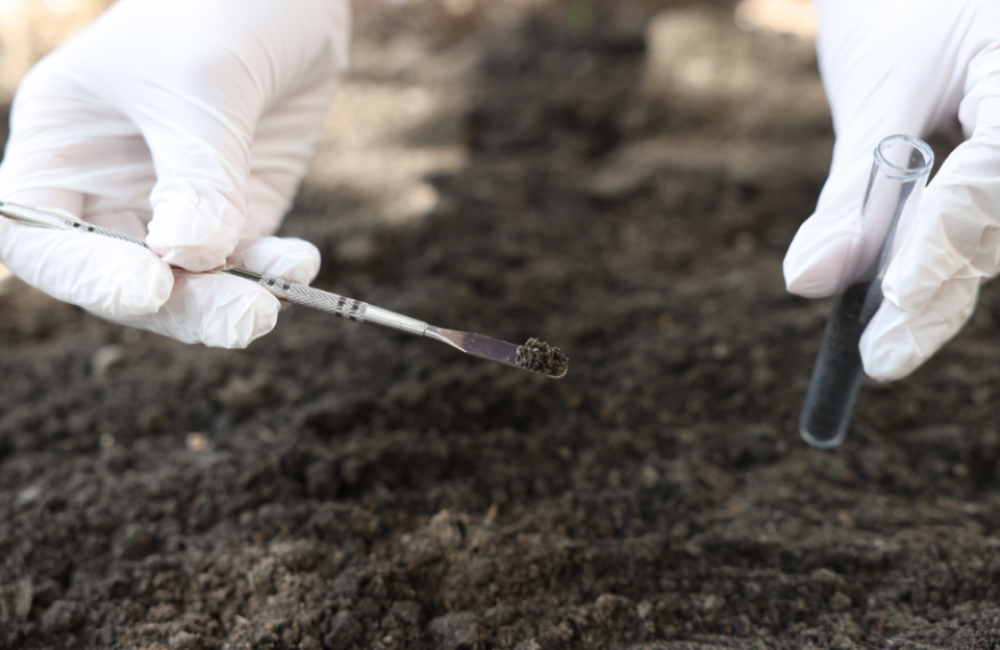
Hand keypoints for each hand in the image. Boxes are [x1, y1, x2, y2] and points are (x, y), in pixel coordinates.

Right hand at [0, 0, 349, 346]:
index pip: (40, 237)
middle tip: (242, 317)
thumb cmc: (223, 9)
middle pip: (121, 276)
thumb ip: (196, 172)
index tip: (147, 288)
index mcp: (61, 148)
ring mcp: (176, 205)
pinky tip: (300, 263)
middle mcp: (110, 188)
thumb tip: (191, 257)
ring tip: (274, 302)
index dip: (84, 275)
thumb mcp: (202, 84)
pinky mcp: (235, 210)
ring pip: (187, 282)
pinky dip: (271, 269)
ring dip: (230, 299)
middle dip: (179, 304)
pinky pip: (245, 259)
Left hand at [783, 0, 999, 379]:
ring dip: (935, 284)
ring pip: (993, 235)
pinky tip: (903, 303)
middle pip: (998, 223)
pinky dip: (937, 259)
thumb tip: (808, 282)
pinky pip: (983, 222)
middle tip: (880, 356)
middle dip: (935, 289)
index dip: (943, 243)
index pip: (995, 173)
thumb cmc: (899, 12)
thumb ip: (851, 194)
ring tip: (884, 342)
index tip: (892, 304)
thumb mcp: (874, 94)